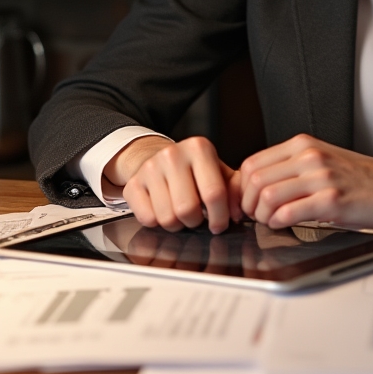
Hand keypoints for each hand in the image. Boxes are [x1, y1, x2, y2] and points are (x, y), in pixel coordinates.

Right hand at [104, 135, 241, 233]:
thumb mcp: (218, 171)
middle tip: (198, 217)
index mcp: (199, 148)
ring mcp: (150, 168)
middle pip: (188, 209)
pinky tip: (164, 209)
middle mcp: (173, 154)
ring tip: (181, 213)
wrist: (157, 157)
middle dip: (196, 221)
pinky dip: (158, 222)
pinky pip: (148, 219)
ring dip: (178, 224)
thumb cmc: (193, 169)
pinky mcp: (132, 184)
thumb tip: (240, 211)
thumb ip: (236, 188)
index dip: (220, 217)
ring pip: (168, 218)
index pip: (214, 193)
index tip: (220, 224)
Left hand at [237, 134, 372, 231]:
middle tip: (257, 217)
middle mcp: (309, 156)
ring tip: (272, 222)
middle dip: (248, 205)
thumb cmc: (361, 180)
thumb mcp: (321, 163)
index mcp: (303, 145)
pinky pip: (288, 212)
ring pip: (267, 196)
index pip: (252, 163)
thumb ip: (291, 169)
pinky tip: (287, 225)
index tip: (246, 204)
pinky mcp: (332, 199)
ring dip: (262, 216)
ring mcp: (321, 176)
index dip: (242, 189)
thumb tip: (254, 188)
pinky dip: (279, 223)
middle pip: (254, 180)